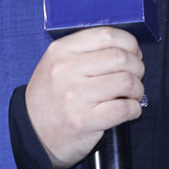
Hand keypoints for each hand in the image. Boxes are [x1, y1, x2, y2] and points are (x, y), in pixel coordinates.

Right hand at [25, 27, 144, 168]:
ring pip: (126, 81)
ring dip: (137, 89)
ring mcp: (75, 96)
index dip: (129, 43)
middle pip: (121, 57)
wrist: (31, 134)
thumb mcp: (56, 63)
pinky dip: (134, 109)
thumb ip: (87, 51)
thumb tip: (129, 50)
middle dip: (137, 67)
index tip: (133, 53)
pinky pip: (124, 109)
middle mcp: (66, 70)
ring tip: (131, 94)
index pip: (107, 35)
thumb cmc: (50, 98)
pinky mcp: (84, 120)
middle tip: (135, 76)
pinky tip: (128, 110)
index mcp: (61, 51)